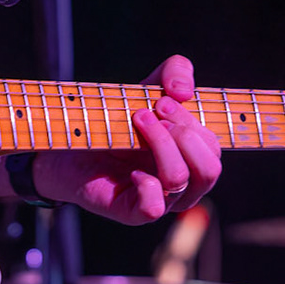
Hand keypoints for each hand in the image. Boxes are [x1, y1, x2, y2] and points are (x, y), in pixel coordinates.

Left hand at [32, 55, 221, 223]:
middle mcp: (183, 184)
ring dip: (160, 144)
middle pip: (208, 168)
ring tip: (136, 122)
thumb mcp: (150, 85)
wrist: (72, 135)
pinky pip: (153, 208)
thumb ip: (176, 71)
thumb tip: (184, 92)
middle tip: (146, 113)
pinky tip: (131, 170)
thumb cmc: (118, 115)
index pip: (212, 147)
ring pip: (180, 180)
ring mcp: (160, 200)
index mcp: (192, 158)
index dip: (190, 121)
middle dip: (179, 133)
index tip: (160, 100)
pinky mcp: (131, 212)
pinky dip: (146, 185)